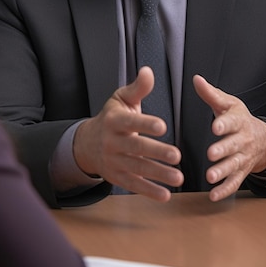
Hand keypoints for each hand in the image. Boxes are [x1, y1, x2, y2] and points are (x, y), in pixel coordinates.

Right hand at [73, 66, 183, 200]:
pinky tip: (165, 195)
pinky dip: (149, 191)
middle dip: (157, 152)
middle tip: (177, 155)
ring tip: (179, 178)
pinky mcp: (117, 177)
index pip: (131, 122)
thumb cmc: (111, 118)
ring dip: (158, 174)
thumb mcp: (120, 99)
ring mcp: (114, 161)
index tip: (163, 126)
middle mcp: (112, 142)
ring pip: (137, 168)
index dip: (145, 124)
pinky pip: (133, 185)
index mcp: (114, 120)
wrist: (86, 143)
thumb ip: (138, 88)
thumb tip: (149, 71)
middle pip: (136, 148)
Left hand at [193, 75, 265, 201]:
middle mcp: (242, 140)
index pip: (231, 122)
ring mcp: (243, 157)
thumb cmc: (238, 118)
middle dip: (223, 150)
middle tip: (211, 153)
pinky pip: (234, 183)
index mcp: (238, 121)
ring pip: (234, 166)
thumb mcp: (228, 104)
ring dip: (222, 171)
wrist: (262, 138)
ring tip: (210, 176)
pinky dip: (225, 190)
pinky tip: (214, 196)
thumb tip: (196, 79)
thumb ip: (211, 94)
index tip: (215, 126)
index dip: (224, 124)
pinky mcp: (241, 172)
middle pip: (233, 145)